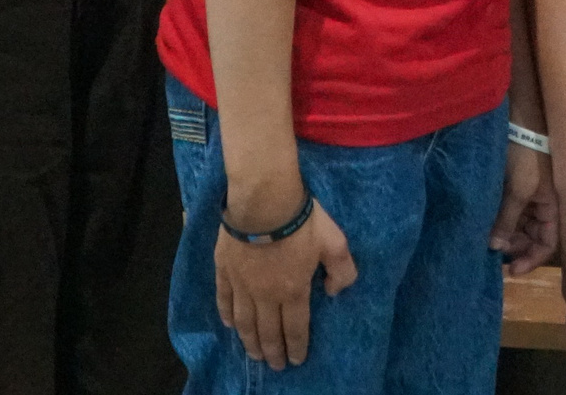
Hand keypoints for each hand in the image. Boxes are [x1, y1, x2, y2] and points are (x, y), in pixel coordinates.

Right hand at [214, 191, 356, 369]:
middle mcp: (265, 295)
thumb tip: (335, 292)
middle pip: (268, 331)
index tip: (296, 360)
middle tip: (274, 366)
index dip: (296, 347)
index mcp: (293, 291)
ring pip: (244, 321)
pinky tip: (229, 325)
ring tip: (253, 353)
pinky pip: (224, 299)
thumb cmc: (302, 220)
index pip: (295, 328)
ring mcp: (242, 284)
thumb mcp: (335, 242)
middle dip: (272, 351)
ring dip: (249, 341)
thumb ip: (341, 270)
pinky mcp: (224, 269)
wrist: (264, 201)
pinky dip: (226, 315)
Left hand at [490, 143, 558, 274]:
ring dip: (504, 234)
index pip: (547, 243)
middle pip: (531, 237)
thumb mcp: (519, 190)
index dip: (531, 259)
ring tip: (485, 241)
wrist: (522, 120)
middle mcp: (543, 206)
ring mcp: (528, 196)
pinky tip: (485, 226)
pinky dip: (499, 220)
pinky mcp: (514, 186)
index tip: (511, 270)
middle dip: (514, 247)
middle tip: (492, 254)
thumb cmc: (527, 157)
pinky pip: (508, 211)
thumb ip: (508, 220)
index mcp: (553, 208)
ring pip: (518, 225)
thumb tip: (496, 249)